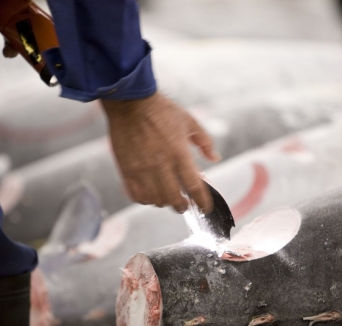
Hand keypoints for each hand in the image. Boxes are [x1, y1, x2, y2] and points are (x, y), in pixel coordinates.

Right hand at [102, 92, 220, 213]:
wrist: (130, 102)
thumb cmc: (161, 110)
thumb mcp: (189, 121)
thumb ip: (205, 141)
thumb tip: (215, 158)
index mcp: (179, 153)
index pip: (194, 187)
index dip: (202, 202)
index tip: (204, 207)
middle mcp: (161, 165)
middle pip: (174, 200)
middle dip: (183, 206)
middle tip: (184, 204)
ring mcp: (142, 169)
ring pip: (155, 200)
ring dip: (164, 202)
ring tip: (166, 197)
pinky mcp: (126, 170)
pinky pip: (136, 195)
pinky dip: (145, 199)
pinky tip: (149, 193)